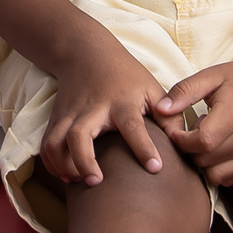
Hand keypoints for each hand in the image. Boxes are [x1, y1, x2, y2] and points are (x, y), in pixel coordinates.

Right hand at [42, 38, 166, 184]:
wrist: (85, 52)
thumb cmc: (125, 76)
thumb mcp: (152, 88)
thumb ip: (170, 117)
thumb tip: (186, 146)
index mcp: (121, 102)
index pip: (132, 125)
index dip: (143, 147)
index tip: (155, 168)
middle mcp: (92, 109)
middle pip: (79, 135)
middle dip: (84, 160)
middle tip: (97, 181)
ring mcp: (70, 113)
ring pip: (56, 141)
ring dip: (64, 165)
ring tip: (79, 181)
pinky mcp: (56, 118)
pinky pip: (47, 145)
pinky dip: (52, 163)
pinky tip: (68, 175)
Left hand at [152, 57, 232, 187]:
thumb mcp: (210, 76)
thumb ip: (184, 92)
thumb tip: (160, 110)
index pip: (202, 142)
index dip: (182, 140)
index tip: (175, 131)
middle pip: (206, 161)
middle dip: (189, 151)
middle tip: (188, 134)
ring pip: (217, 175)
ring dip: (203, 163)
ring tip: (203, 141)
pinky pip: (231, 179)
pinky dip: (217, 169)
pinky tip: (215, 149)